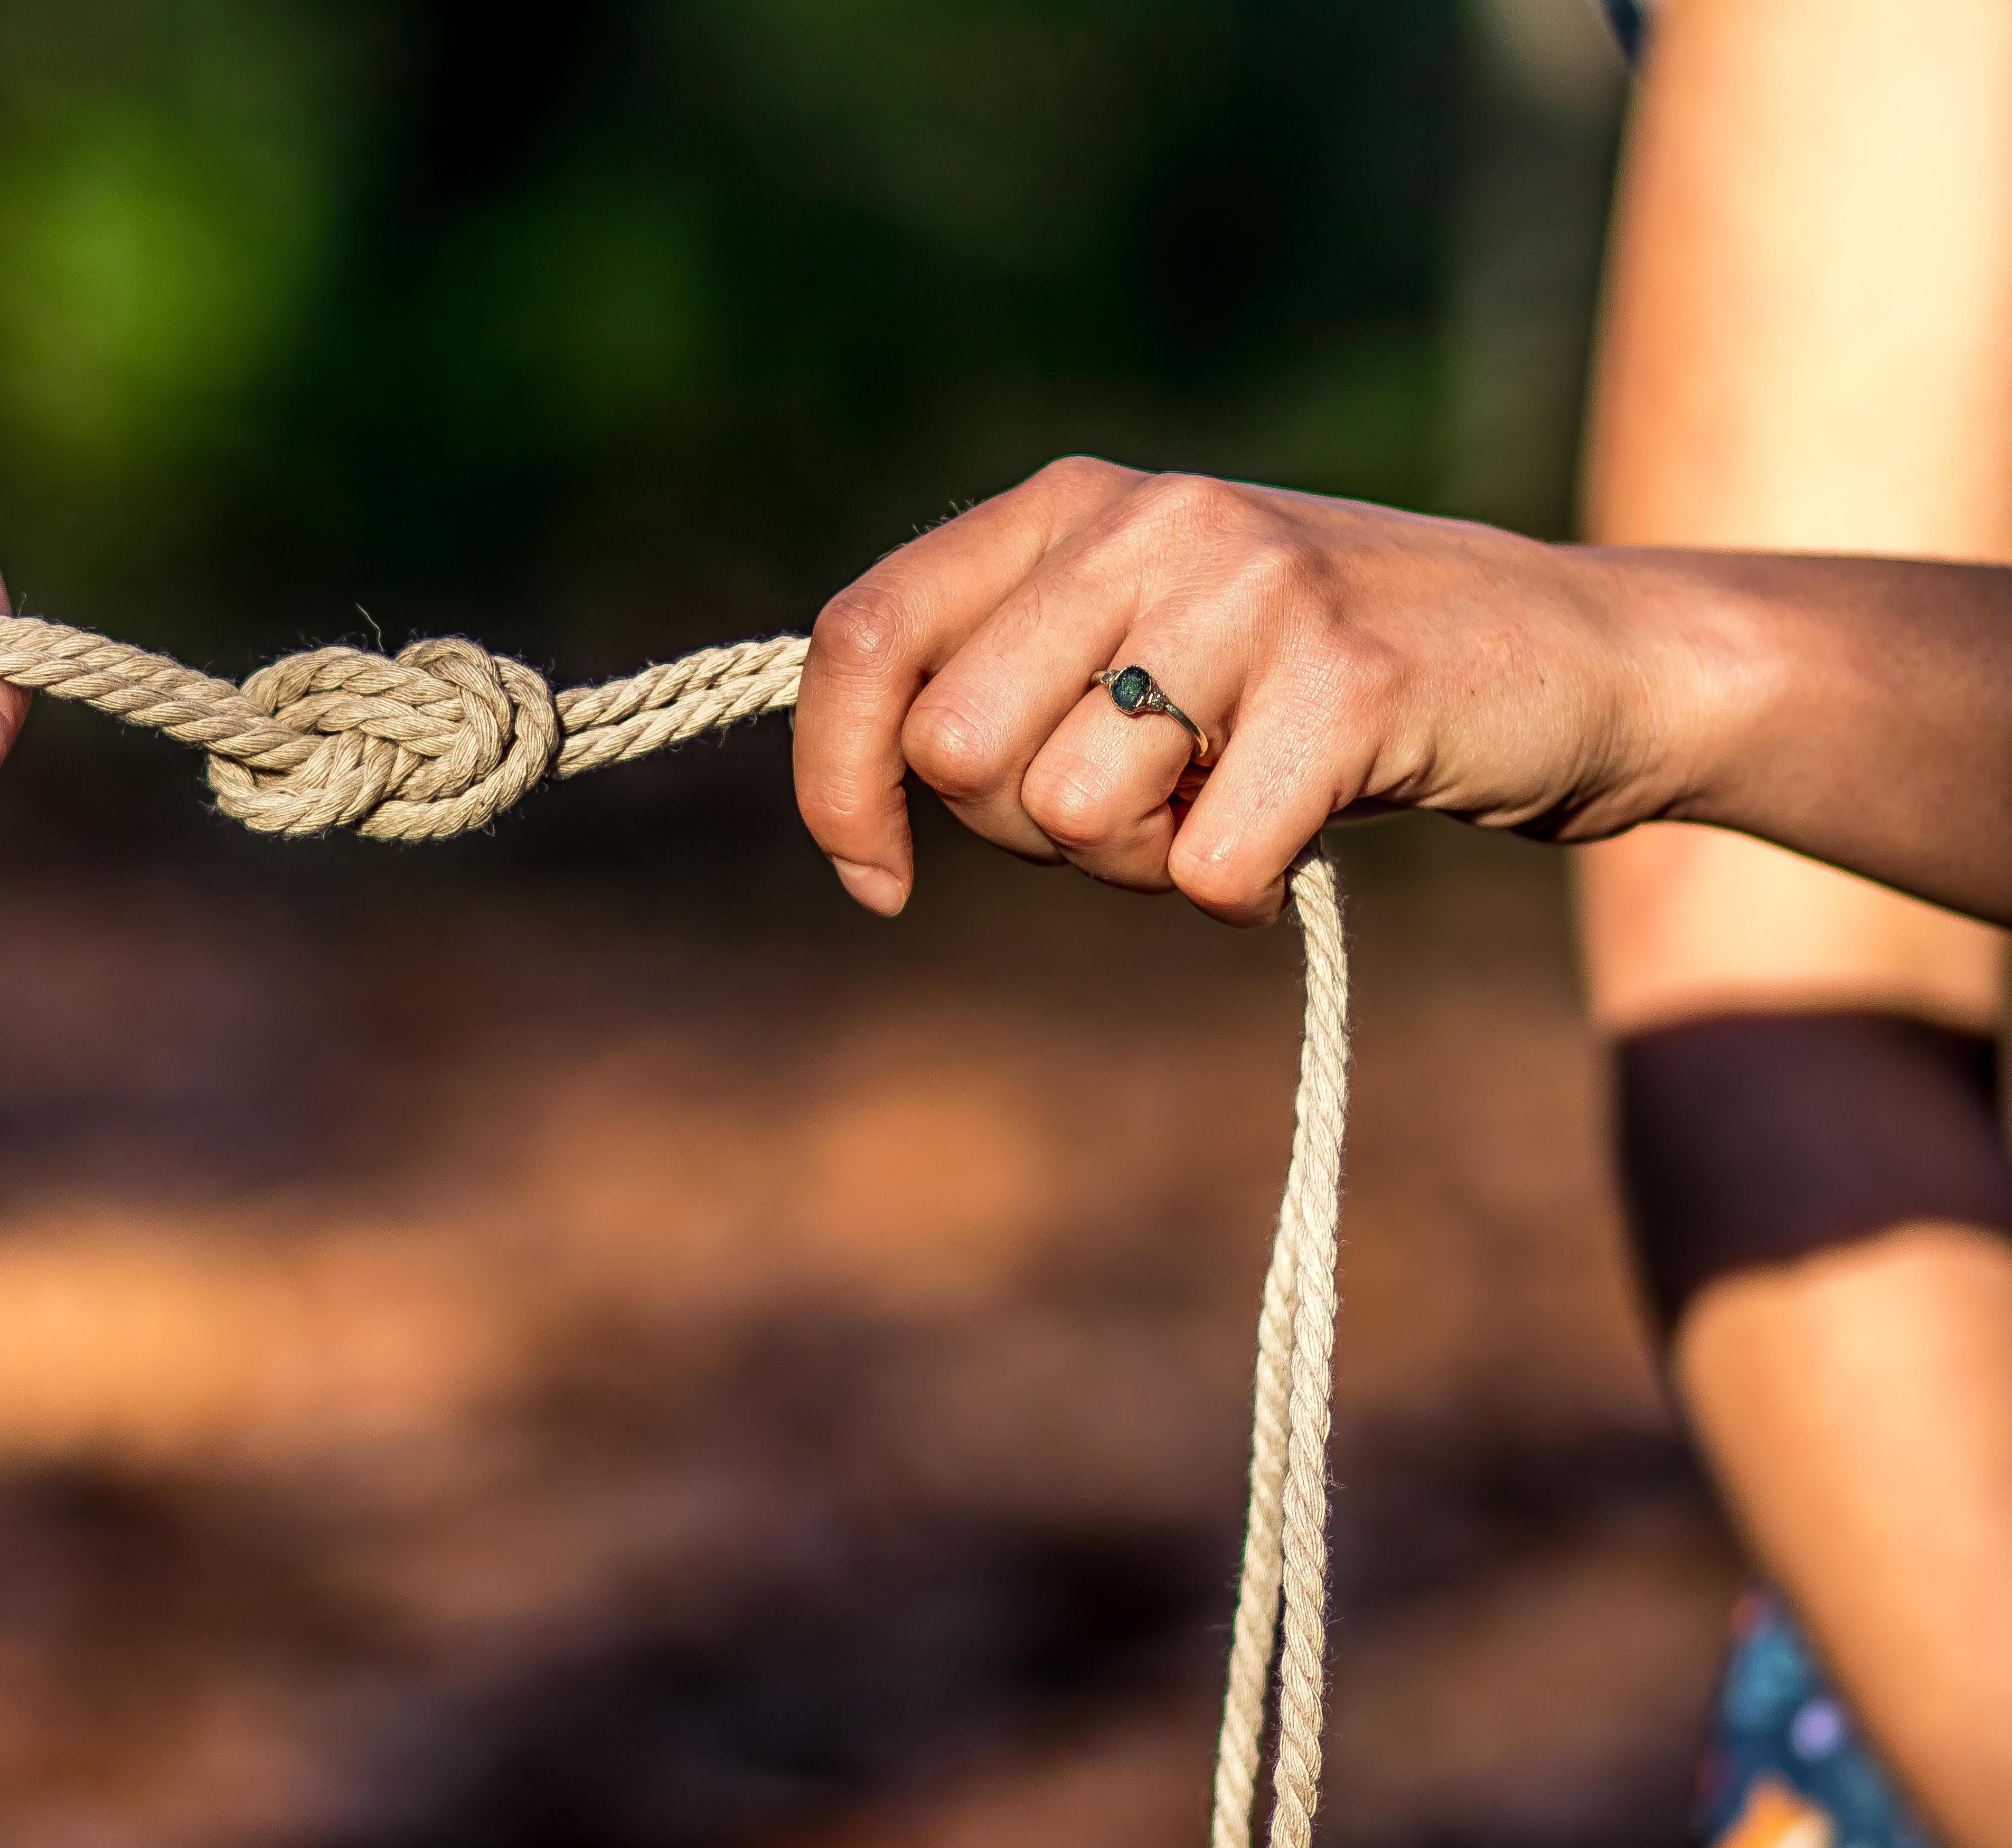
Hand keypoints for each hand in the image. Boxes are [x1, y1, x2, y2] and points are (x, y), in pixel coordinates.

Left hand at [793, 458, 1686, 924]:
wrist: (1577, 653)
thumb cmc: (1318, 676)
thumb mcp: (1145, 625)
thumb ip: (1006, 670)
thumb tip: (856, 783)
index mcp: (1071, 503)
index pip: (862, 634)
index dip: (834, 776)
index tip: (874, 874)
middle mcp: (1148, 522)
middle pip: (953, 752)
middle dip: (1023, 831)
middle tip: (1138, 810)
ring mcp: (1250, 593)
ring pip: (1071, 816)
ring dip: (1139, 863)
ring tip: (1229, 803)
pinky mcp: (1345, 686)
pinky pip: (1203, 869)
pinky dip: (1240, 892)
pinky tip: (1301, 830)